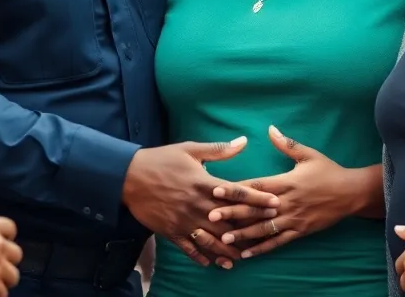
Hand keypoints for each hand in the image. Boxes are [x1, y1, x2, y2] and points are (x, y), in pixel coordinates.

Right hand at [122, 137, 279, 269]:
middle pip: (228, 222)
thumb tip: (243, 142)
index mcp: (204, 183)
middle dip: (248, 230)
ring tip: (242, 258)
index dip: (257, 199)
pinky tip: (212, 263)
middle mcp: (196, 205)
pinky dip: (201, 256)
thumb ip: (218, 149)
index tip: (275, 204)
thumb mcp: (190, 149)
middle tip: (266, 237)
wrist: (129, 176)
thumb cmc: (162, 159)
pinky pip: (189, 248)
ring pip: (211, 240)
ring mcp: (184, 221)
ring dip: (227, 250)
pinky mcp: (171, 231)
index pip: (237, 193)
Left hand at [214, 126, 370, 258]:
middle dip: (233, 213)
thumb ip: (287, 144)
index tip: (216, 190)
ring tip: (224, 238)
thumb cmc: (329, 171)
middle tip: (212, 217)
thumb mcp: (309, 155)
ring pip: (265, 228)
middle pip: (256, 209)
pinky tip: (247, 253)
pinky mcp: (300, 231)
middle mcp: (287, 202)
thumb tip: (270, 129)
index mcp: (287, 182)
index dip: (236, 189)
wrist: (351, 193)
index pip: (257, 186)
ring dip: (243, 234)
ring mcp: (293, 218)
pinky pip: (278, 242)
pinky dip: (262, 248)